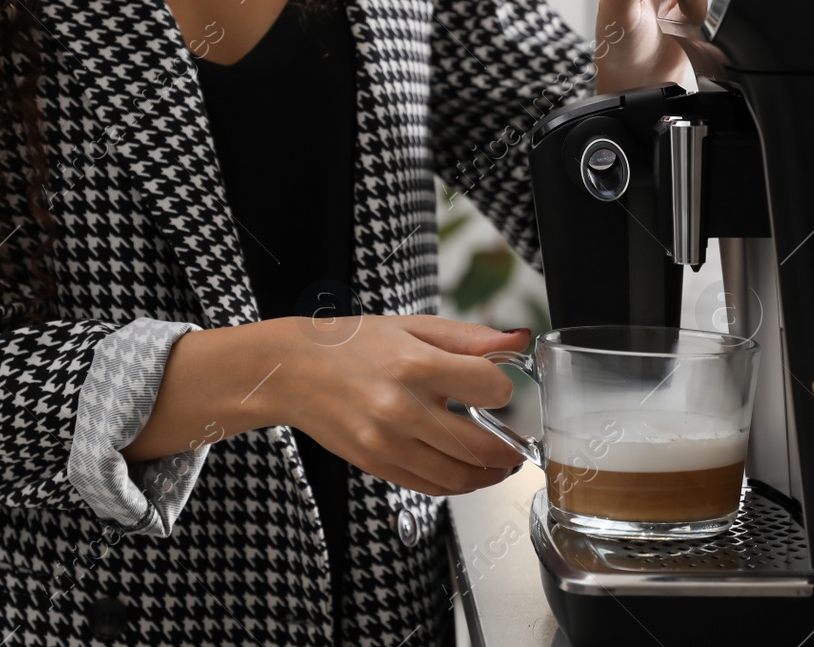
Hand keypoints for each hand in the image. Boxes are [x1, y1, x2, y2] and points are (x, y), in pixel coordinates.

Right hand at [276, 315, 531, 496]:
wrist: (293, 371)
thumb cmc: (352, 345)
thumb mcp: (413, 327)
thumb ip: (470, 337)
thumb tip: (518, 339)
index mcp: (416, 365)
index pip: (490, 389)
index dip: (504, 390)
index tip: (501, 391)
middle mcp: (403, 408)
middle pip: (480, 445)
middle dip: (510, 450)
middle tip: (520, 446)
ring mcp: (388, 442)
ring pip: (459, 476)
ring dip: (489, 476)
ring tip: (499, 465)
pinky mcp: (376, 464)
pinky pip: (430, 487)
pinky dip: (457, 485)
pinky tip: (466, 472)